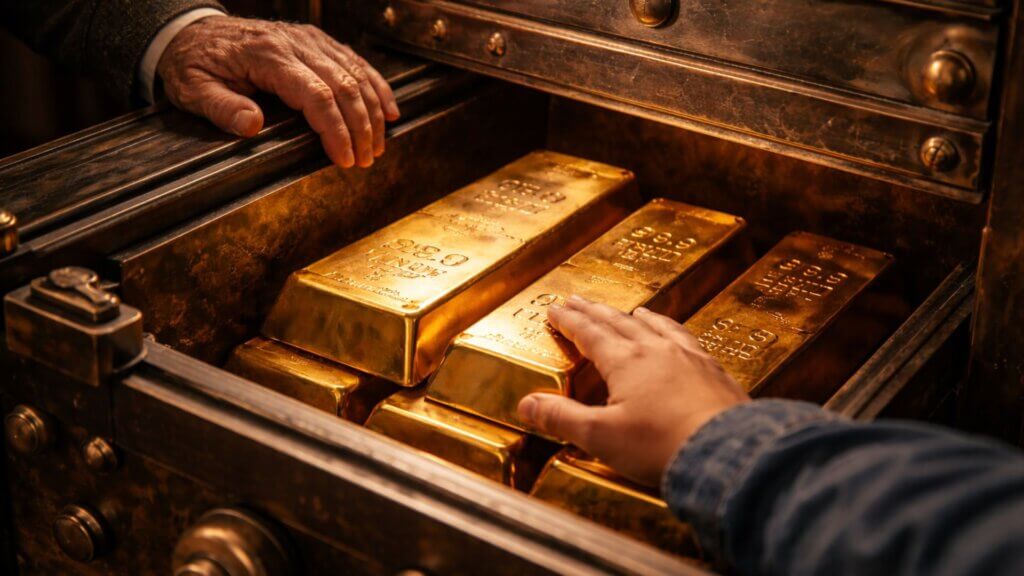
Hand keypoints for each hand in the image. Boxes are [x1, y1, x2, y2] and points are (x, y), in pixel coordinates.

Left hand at [157, 16, 399, 167]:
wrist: (191, 31)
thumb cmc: (193, 63)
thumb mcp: (194, 89)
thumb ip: (222, 108)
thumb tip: (253, 126)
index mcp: (267, 55)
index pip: (316, 95)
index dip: (336, 130)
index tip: (345, 159)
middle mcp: (295, 42)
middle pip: (344, 84)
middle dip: (361, 126)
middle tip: (366, 160)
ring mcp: (309, 39)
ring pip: (355, 73)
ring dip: (373, 111)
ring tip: (378, 145)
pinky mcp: (316, 41)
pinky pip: (354, 62)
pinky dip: (376, 86)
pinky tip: (389, 110)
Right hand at [517, 296, 749, 486]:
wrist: (727, 453)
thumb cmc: (662, 446)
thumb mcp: (600, 436)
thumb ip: (561, 418)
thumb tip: (526, 404)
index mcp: (625, 361)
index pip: (589, 333)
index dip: (569, 321)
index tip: (554, 308)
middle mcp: (656, 350)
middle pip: (619, 322)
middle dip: (595, 311)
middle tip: (579, 300)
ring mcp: (689, 357)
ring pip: (656, 326)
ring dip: (636, 317)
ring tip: (630, 310)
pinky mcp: (714, 372)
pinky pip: (687, 339)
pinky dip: (673, 330)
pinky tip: (678, 337)